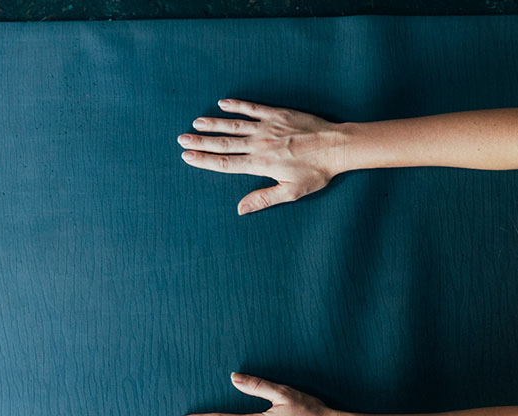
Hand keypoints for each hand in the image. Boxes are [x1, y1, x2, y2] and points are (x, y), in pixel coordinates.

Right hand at [177, 99, 346, 214]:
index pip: (225, 163)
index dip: (204, 161)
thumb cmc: (316, 172)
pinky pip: (252, 108)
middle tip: (181, 139)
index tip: (187, 157)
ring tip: (195, 123)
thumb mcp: (291, 192)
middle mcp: (259, 144)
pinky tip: (223, 103)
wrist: (336, 147)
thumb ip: (263, 198)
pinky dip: (237, 104)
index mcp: (260, 164)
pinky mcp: (277, 114)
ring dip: (213, 123)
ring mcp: (267, 127)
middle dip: (200, 142)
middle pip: (223, 143)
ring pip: (233, 124)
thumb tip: (240, 209)